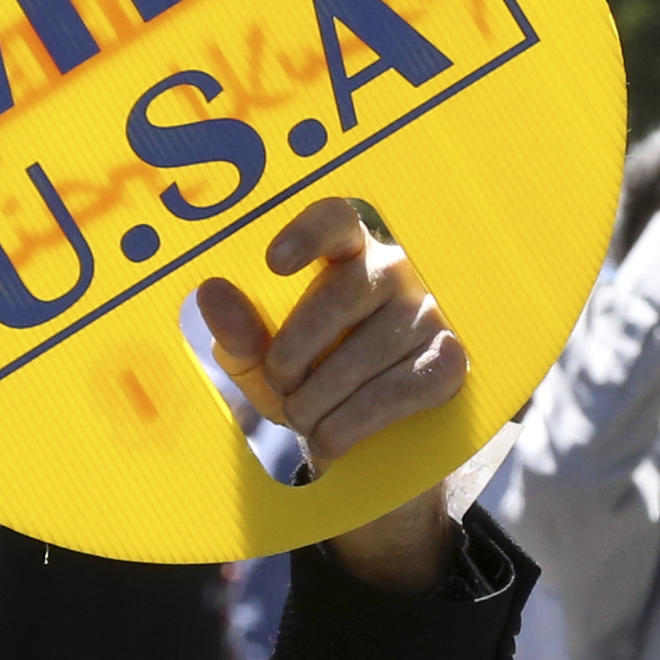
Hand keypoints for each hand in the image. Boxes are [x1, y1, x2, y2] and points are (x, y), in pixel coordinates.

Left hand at [194, 196, 470, 589]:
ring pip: (365, 352)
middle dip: (295, 352)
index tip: (274, 264)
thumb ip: (237, 331)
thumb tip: (211, 293)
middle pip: (342, 293)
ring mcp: (428, 313)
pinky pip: (393, 392)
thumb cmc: (311, 381)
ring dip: (318, 400)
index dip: (308, 232)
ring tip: (301, 420)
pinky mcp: (449, 362)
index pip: (336, 218)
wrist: (367, 440)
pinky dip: (350, 425)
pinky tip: (328, 440)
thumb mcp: (261, 362)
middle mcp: (395, 270)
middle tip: (279, 387)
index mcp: (346, 252)